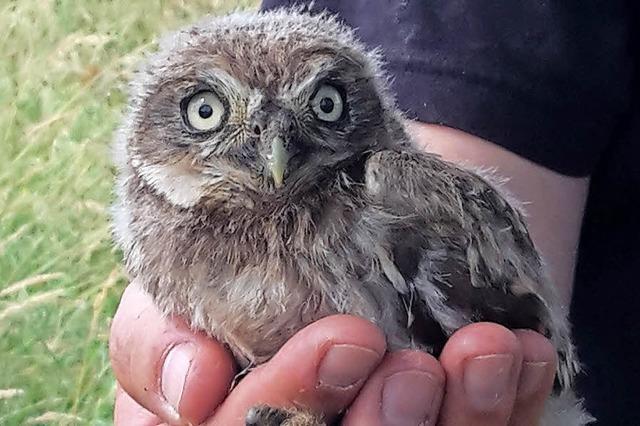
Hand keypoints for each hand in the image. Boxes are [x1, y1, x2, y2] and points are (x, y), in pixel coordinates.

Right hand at [110, 282, 556, 424]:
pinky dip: (507, 401)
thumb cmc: (230, 273)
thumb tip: (195, 383)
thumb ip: (153, 342)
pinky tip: (521, 351)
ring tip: (483, 350)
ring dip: (461, 418)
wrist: (303, 236)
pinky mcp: (438, 425)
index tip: (344, 337)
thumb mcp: (169, 295)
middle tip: (411, 365)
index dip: (289, 404)